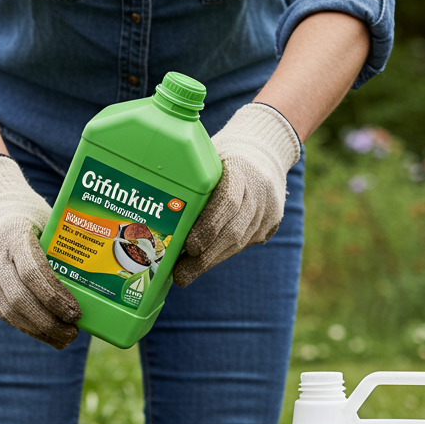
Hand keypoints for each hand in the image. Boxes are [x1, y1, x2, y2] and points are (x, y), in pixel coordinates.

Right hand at [0, 155, 82, 348]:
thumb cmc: (29, 214)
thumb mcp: (48, 219)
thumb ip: (65, 245)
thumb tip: (102, 274)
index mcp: (12, 234)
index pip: (32, 272)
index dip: (55, 297)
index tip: (76, 313)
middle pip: (20, 299)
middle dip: (49, 322)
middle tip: (73, 333)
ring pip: (9, 312)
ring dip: (38, 331)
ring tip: (63, 339)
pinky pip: (1, 313)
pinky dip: (25, 326)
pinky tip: (45, 333)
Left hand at [173, 103, 300, 286]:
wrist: (264, 148)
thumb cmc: (223, 156)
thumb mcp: (207, 159)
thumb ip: (191, 182)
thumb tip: (152, 210)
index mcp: (240, 169)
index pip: (228, 202)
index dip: (208, 226)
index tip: (189, 247)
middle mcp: (259, 192)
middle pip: (233, 232)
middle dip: (205, 257)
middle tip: (181, 274)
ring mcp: (268, 210)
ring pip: (239, 243)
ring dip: (211, 260)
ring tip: (186, 273)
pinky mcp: (272, 223)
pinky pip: (246, 243)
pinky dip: (222, 253)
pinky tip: (204, 260)